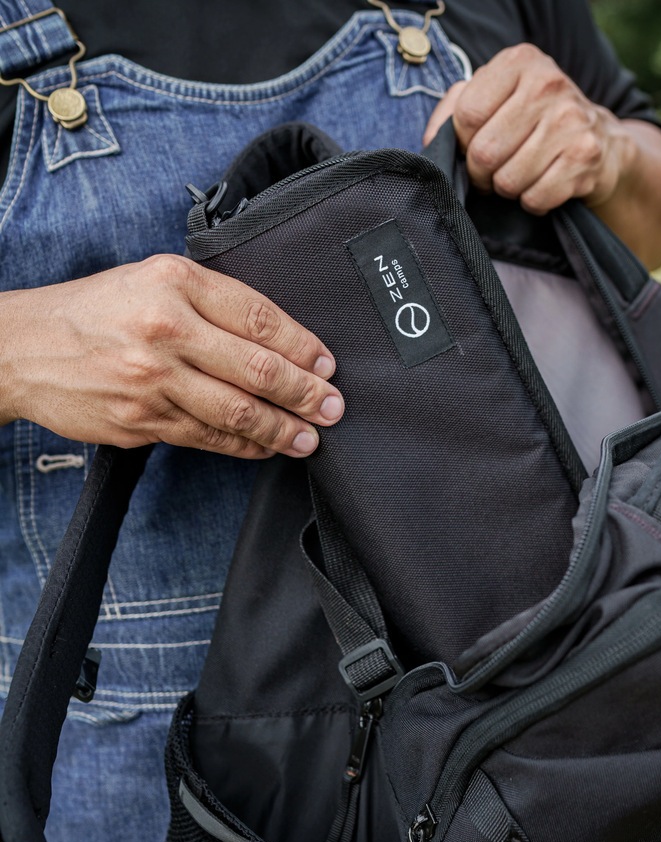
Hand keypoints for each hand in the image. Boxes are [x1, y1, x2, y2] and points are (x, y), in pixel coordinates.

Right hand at [0, 255, 343, 457]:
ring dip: (284, 429)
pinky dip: (245, 445)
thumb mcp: (153, 279)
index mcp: (175, 283)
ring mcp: (153, 380)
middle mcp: (166, 330)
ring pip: (238, 411)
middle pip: (258, 368)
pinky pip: (209, 438)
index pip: (259, 317)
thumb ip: (213, 301)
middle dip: (305, 393)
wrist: (22, 347)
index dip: (303, 345)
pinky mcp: (142, 421)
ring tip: (311, 437)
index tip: (326, 365)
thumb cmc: (96, 310)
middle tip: (333, 406)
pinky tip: (267, 447)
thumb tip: (279, 339)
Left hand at [423, 43, 635, 215]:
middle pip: (484, 152)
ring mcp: (571, 121)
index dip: (462, 142)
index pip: (467, 115)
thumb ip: (455, 108)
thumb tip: (432, 141)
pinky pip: (534, 198)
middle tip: (493, 171)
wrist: (600, 140)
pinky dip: (532, 202)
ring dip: (507, 189)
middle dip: (482, 173)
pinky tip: (542, 184)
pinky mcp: (585, 157)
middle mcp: (548, 84)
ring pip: (508, 180)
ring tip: (520, 175)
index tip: (473, 146)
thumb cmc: (534, 120)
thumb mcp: (496, 98)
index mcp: (519, 61)